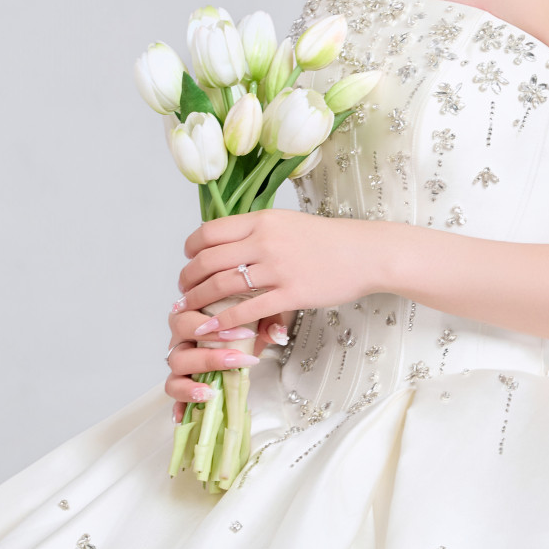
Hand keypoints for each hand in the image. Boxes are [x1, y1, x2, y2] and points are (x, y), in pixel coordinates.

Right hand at [164, 310, 281, 412]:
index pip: (189, 322)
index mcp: (188, 318)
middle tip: (238, 361)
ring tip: (210, 393)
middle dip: (209, 359)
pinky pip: (175, 397)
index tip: (246, 334)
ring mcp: (179, 365)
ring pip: (173, 377)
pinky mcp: (182, 383)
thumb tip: (277, 334)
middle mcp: (178, 342)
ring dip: (189, 387)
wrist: (237, 334)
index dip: (214, 330)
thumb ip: (266, 321)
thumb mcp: (254, 315)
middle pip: (178, 352)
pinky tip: (183, 418)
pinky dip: (178, 406)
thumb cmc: (239, 321)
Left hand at [176, 211, 388, 339]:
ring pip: (221, 285)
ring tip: (188, 310)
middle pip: (208, 260)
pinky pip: (247, 311)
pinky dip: (223, 321)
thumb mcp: (289, 223)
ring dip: (198, 300)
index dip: (191, 248)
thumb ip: (259, 231)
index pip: (210, 231)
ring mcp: (277, 269)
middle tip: (183, 290)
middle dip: (188, 278)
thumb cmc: (330, 240)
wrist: (366, 253)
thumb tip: (230, 242)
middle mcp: (265, 241)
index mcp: (263, 220)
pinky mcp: (290, 294)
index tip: (188, 260)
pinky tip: (211, 328)